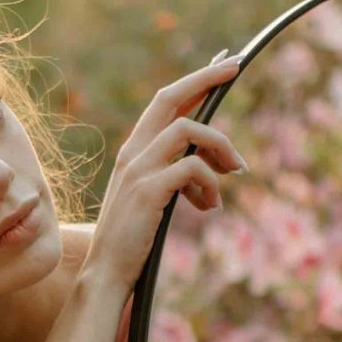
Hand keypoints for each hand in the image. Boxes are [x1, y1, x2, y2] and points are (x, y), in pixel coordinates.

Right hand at [81, 51, 247, 295]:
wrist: (104, 274)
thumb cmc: (130, 241)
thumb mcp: (151, 198)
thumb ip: (172, 175)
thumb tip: (207, 165)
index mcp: (133, 151)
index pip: (164, 102)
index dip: (194, 81)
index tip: (222, 67)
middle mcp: (133, 152)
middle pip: (170, 97)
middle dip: (205, 78)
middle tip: (235, 67)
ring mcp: (138, 169)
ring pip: (188, 130)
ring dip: (221, 146)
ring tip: (236, 170)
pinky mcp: (148, 191)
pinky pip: (192, 168)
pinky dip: (211, 184)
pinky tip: (211, 206)